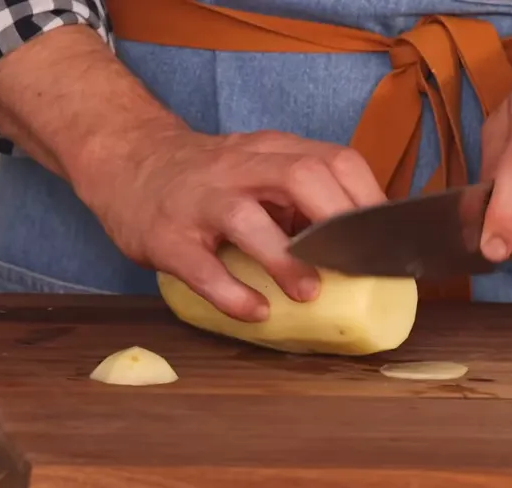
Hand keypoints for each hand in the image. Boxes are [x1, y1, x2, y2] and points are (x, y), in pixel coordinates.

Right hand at [75, 127, 386, 321]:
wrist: (125, 161)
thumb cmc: (207, 178)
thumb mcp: (259, 170)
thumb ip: (303, 198)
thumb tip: (362, 245)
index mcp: (272, 151)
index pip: (335, 159)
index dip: (367, 199)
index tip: (386, 240)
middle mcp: (239, 168)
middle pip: (301, 175)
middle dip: (336, 219)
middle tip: (356, 263)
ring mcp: (200, 201)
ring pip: (247, 218)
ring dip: (285, 258)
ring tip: (308, 292)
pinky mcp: (166, 237)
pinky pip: (200, 267)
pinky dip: (231, 293)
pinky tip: (255, 311)